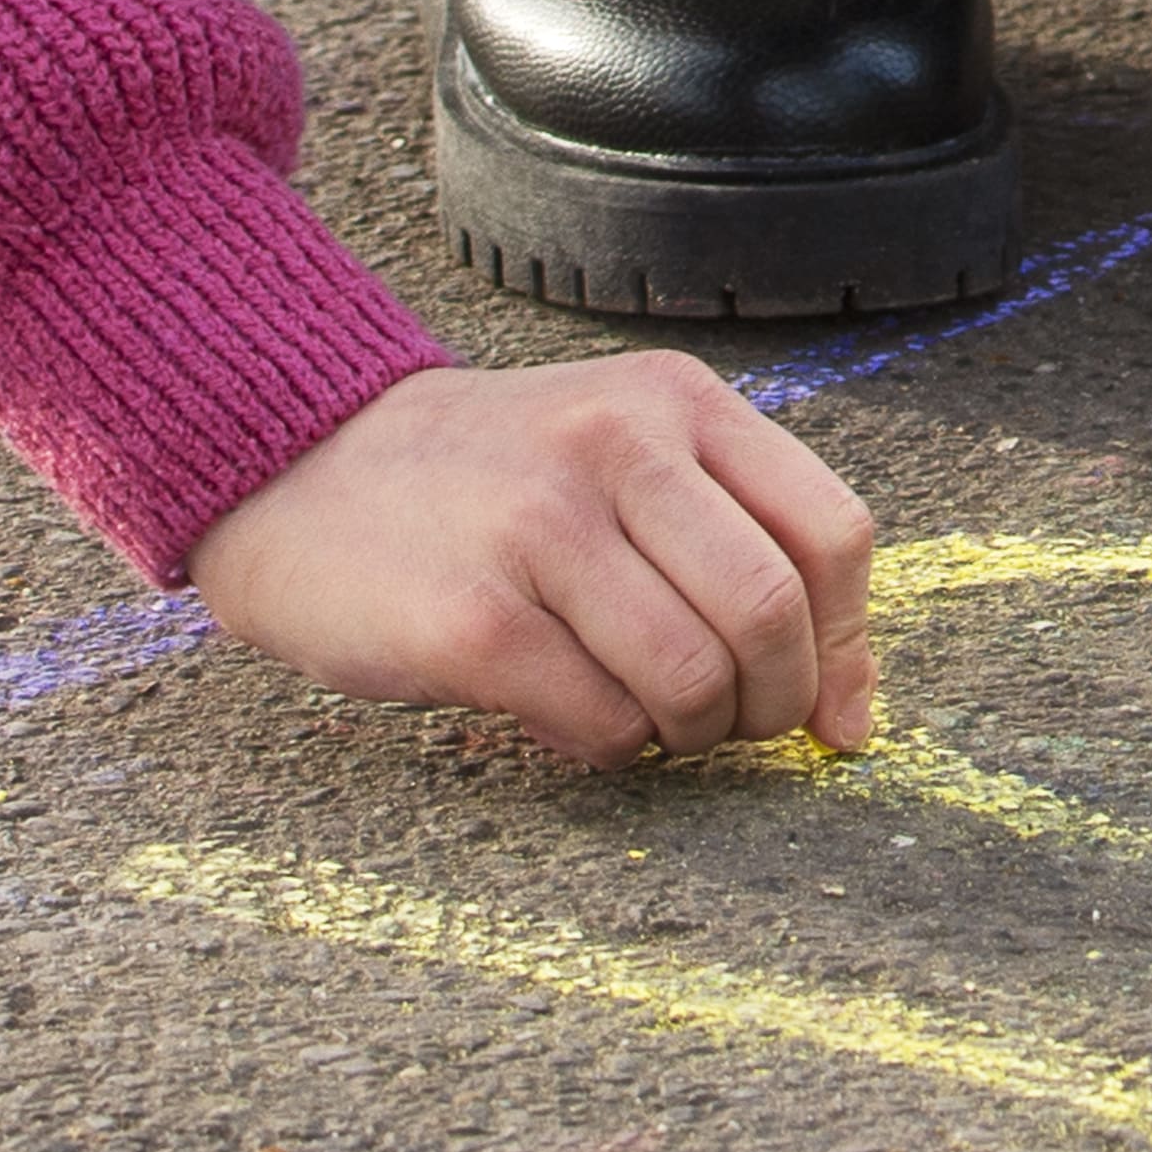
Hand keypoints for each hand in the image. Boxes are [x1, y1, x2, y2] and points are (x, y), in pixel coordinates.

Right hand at [193, 354, 878, 767]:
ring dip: (688, 734)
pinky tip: (569, 714)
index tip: (822, 704)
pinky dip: (612, 749)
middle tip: (724, 725)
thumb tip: (855, 718)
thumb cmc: (489, 487)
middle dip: (770, 706)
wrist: (296, 472)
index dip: (843, 641)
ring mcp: (540, 528)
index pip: (831, 535)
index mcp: (675, 401)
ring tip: (643, 716)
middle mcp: (615, 447)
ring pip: (696, 681)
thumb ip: (745, 549)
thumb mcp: (625, 461)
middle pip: (771, 616)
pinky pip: (606, 725)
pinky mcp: (475, 619)